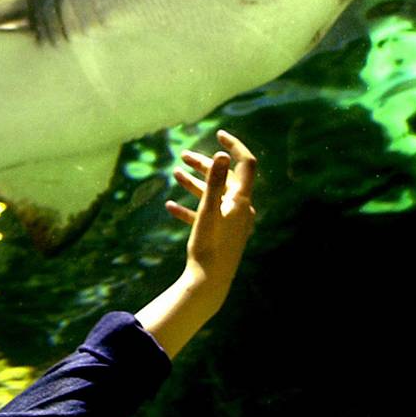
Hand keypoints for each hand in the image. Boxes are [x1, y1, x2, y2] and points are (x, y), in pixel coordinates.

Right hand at [166, 130, 257, 291]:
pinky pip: (205, 216)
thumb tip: (222, 155)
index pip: (245, 165)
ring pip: (213, 196)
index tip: (219, 134)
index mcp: (241, 201)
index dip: (234, 147)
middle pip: (224, 179)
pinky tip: (170, 206)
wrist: (210, 282)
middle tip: (183, 156)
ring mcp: (231, 223)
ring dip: (194, 184)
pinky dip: (190, 208)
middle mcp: (240, 210)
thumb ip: (215, 182)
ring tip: (175, 174)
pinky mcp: (221, 235)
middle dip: (204, 166)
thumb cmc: (209, 247)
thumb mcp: (209, 211)